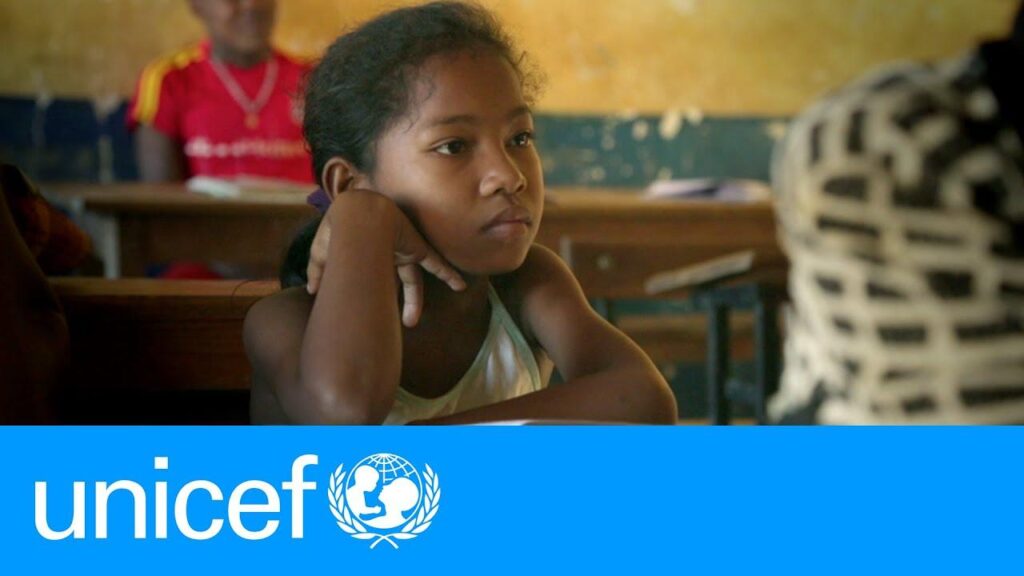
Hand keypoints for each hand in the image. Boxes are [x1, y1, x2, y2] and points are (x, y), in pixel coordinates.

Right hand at [305, 191, 465, 326]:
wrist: (354, 215)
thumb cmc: (335, 232)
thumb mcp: (321, 254)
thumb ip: (317, 271)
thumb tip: (312, 291)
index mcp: (369, 254)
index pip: (377, 279)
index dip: (375, 296)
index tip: (371, 313)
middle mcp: (388, 253)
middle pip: (400, 282)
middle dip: (402, 303)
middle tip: (404, 325)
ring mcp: (404, 250)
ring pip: (414, 279)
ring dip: (415, 301)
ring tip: (412, 322)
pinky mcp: (417, 248)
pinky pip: (437, 263)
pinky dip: (449, 274)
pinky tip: (461, 286)